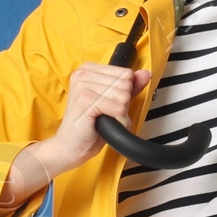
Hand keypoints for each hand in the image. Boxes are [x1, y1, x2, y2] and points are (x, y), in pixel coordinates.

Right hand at [1, 63, 150, 209]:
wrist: (70, 147)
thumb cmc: (89, 126)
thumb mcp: (113, 102)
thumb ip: (129, 86)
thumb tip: (145, 74)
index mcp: (89, 69)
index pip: (126, 73)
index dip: (124, 93)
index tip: (108, 103)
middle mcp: (84, 73)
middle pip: (126, 84)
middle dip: (123, 104)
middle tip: (106, 114)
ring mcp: (83, 85)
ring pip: (124, 96)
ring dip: (120, 114)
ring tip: (104, 120)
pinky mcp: (85, 99)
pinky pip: (119, 108)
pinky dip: (118, 121)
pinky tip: (105, 125)